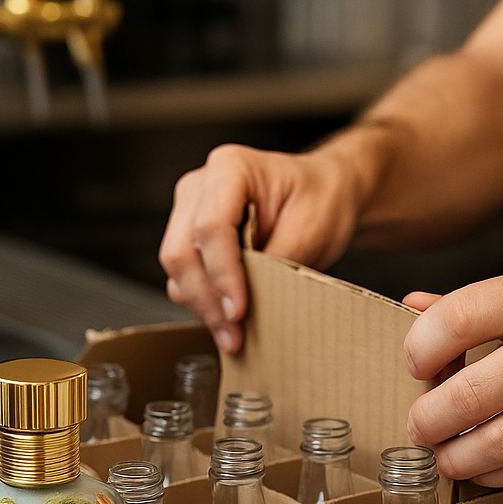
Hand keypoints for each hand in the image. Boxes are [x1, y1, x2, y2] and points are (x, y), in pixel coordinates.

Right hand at [160, 141, 365, 351]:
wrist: (325, 193)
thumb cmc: (320, 197)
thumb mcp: (312, 227)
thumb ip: (278, 260)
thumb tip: (251, 299)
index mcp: (230, 168)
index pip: (211, 227)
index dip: (222, 274)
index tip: (238, 310)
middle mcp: (201, 187)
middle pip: (182, 251)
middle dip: (207, 300)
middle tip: (234, 335)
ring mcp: (190, 211)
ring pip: (178, 270)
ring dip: (203, 307)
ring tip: (234, 335)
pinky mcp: (192, 238)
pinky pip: (185, 277)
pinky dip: (204, 303)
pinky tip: (228, 321)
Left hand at [402, 264, 502, 485]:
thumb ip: (479, 301)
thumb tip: (412, 306)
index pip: (456, 321)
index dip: (420, 349)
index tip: (418, 364)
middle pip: (470, 394)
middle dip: (428, 419)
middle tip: (419, 423)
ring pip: (498, 441)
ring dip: (456, 455)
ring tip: (443, 452)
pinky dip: (496, 473)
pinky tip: (482, 465)